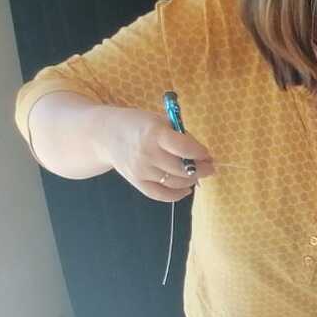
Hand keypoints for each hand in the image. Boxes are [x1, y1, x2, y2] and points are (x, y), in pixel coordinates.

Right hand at [98, 107, 214, 201]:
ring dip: (192, 180)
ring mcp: (141, 170)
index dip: (200, 153)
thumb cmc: (140, 125)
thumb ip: (182, 136)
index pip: (184, 148)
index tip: (207, 154)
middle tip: (209, 167)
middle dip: (201, 169)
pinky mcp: (136, 182)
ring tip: (197, 174)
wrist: (107, 134)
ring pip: (175, 182)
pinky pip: (160, 194)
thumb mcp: (161, 121)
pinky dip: (177, 195)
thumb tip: (204, 156)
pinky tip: (186, 189)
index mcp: (155, 133)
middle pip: (182, 169)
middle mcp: (147, 153)